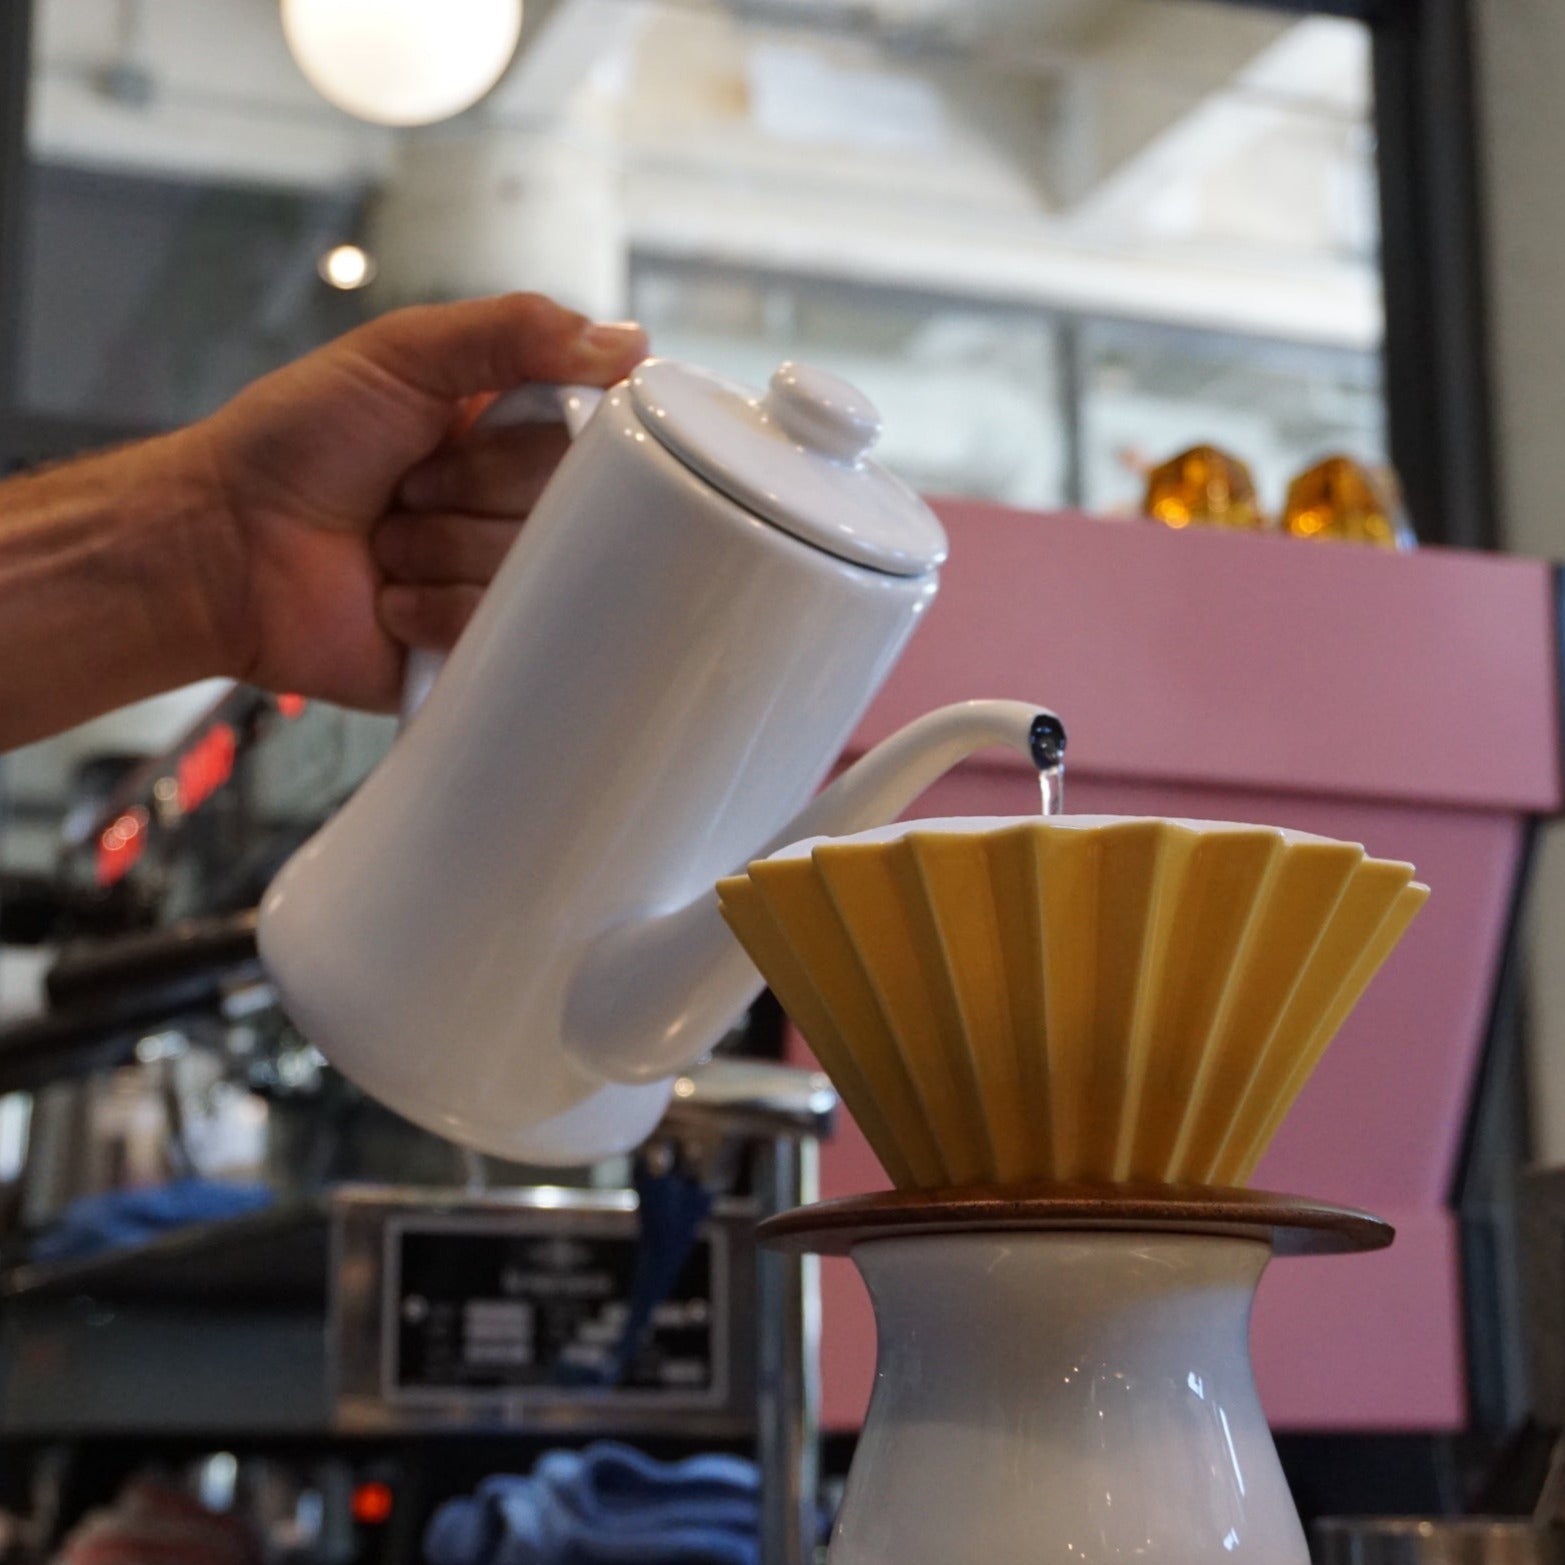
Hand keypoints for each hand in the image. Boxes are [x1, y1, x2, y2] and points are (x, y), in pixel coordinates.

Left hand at [182, 293, 646, 710]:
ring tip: (386, 544)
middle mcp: (517, 509)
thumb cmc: (293, 442)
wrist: (220, 546)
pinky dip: (437, 612)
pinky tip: (390, 599)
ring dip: (443, 550)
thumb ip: (514, 331)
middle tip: (408, 484)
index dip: (552, 439)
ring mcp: (502, 582)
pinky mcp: (480, 648)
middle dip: (475, 490)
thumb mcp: (401, 353)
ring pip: (538, 573)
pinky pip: (507, 635)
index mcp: (512, 433)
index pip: (599, 435)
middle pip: (575, 508)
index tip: (486, 430)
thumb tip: (628, 342)